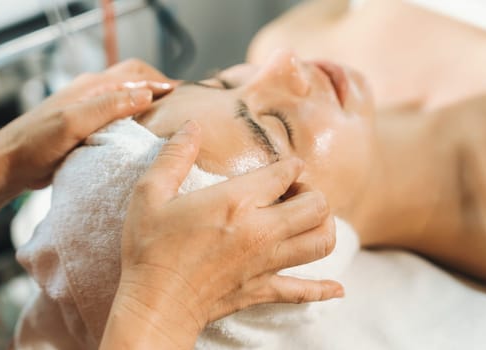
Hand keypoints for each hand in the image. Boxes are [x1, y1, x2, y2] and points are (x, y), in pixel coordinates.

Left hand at [0, 59, 173, 191]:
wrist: (12, 164)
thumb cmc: (37, 143)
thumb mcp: (74, 121)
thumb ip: (110, 106)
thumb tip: (146, 93)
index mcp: (93, 87)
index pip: (136, 74)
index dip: (161, 81)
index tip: (185, 95)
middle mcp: (94, 94)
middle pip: (134, 80)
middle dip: (158, 86)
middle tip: (181, 103)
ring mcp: (91, 109)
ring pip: (127, 98)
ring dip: (148, 102)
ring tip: (169, 116)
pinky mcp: (89, 126)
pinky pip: (119, 117)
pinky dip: (136, 119)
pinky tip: (145, 134)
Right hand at [102, 121, 341, 348]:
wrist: (155, 303)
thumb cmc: (149, 247)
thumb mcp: (150, 193)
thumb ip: (175, 155)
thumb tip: (192, 125)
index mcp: (236, 201)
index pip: (287, 173)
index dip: (291, 166)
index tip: (284, 168)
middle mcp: (261, 230)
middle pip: (317, 206)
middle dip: (313, 193)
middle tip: (294, 194)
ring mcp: (265, 262)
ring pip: (321, 243)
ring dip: (324, 228)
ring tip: (307, 222)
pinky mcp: (262, 289)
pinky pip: (304, 291)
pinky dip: (323, 289)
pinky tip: (337, 288)